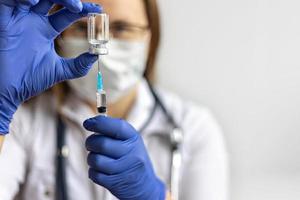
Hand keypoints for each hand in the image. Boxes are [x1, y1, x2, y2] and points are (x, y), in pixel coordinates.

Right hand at [0, 0, 101, 133]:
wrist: (9, 91)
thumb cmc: (30, 80)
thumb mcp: (59, 70)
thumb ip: (78, 65)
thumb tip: (96, 57)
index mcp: (47, 30)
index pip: (67, 13)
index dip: (83, 9)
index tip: (97, 9)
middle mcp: (34, 21)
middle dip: (68, 0)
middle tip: (80, 8)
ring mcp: (19, 20)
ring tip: (66, 5)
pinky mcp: (4, 22)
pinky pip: (8, 2)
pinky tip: (33, 3)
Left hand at [84, 116, 165, 199]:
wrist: (145, 186)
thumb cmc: (133, 159)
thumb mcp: (131, 142)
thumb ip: (114, 131)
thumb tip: (91, 122)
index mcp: (134, 138)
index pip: (116, 127)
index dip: (99, 123)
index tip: (87, 123)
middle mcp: (132, 153)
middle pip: (102, 143)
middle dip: (90, 142)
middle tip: (91, 144)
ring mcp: (125, 169)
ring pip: (95, 159)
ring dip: (91, 158)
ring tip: (98, 159)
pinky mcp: (115, 183)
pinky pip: (94, 174)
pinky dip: (93, 172)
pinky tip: (102, 171)